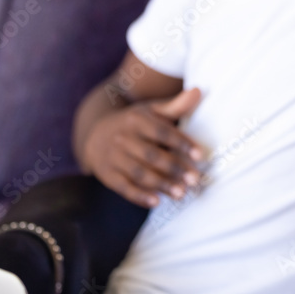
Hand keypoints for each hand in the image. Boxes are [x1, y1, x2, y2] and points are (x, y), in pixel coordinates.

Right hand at [83, 88, 203, 206]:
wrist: (94, 133)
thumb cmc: (133, 122)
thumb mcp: (151, 111)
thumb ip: (175, 105)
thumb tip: (198, 91)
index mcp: (136, 120)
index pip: (162, 132)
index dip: (181, 143)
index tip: (200, 155)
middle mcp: (122, 138)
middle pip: (151, 155)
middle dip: (174, 168)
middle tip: (195, 179)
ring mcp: (113, 157)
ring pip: (139, 173)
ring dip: (161, 184)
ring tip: (182, 193)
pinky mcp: (107, 175)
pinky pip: (124, 187)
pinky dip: (139, 196)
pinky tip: (157, 202)